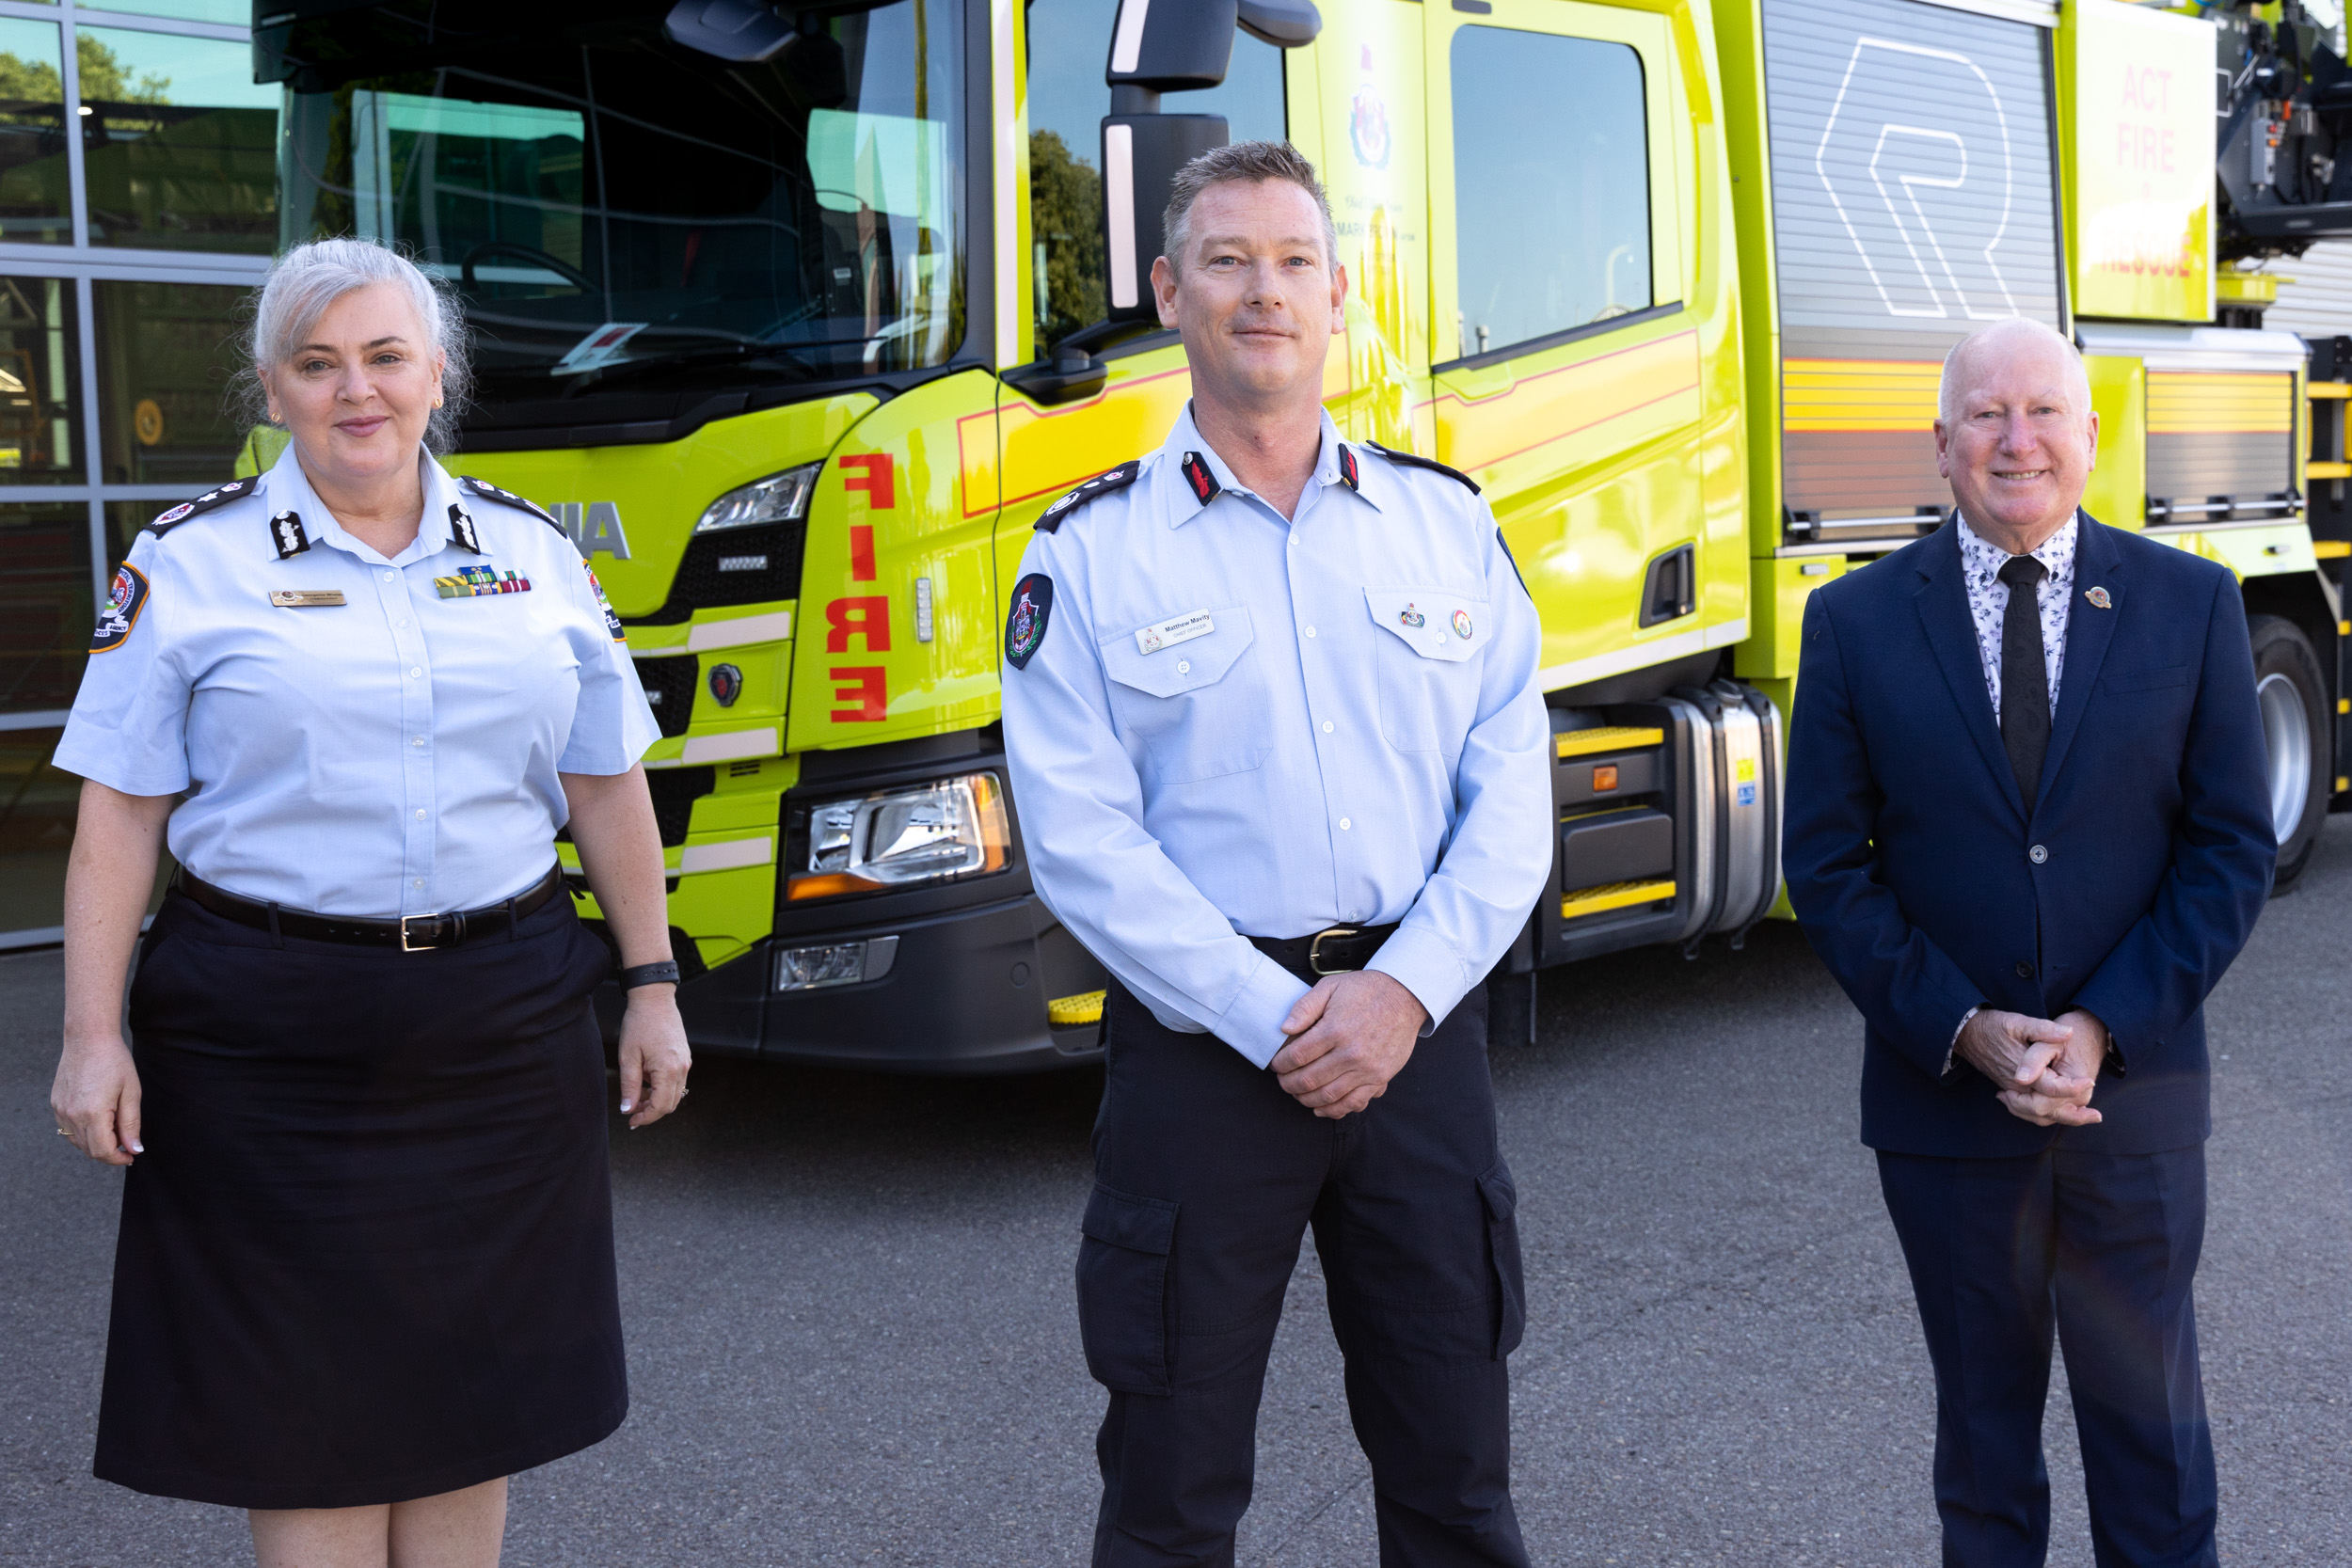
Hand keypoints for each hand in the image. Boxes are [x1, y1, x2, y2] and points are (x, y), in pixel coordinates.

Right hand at [52, 1034, 142, 1164]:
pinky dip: (83, 1133)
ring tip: (114, 1129)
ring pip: (77, 1142)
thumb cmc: (115, 1062)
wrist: (88, 1038)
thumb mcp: (131, 1092)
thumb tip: (134, 1149)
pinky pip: (68, 1129)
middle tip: (126, 1143)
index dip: (118, 1158)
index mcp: (92, 1113)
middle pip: (89, 1150)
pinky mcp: (55, 1104)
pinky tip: (98, 1122)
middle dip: (109, 1153)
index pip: (102, 1151)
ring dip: (95, 1144)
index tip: (131, 1156)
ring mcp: (60, 1110)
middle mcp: (71, 1115)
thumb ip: (131, 1124)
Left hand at [616, 989, 690, 1128]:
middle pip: (671, 1103)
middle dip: (651, 1111)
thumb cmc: (639, 1024)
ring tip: (636, 1093)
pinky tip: (646, 1079)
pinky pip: (676, 1080)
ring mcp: (685, 1062)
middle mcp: (682, 1068)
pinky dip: (662, 1087)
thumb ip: (629, 1086)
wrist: (654, 999)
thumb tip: (628, 1109)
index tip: (630, 1121)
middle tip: (631, 1111)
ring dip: (656, 1099)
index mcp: (668, 1069)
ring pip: (674, 1093)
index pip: (661, 1106)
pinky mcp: (684, 1057)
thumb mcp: (628, 1057)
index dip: (645, 1118)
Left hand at [1269, 970, 1427, 1118]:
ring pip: (1328, 1095)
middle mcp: (1351, 1052)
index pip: (1298, 1055)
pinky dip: (1334, 1110)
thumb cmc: (1366, 990)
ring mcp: (1367, 1069)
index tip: (1276, 1064)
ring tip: (1297, 1093)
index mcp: (1335, 1029)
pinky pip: (1354, 1103)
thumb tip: (1285, 1028)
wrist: (1405, 997)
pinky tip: (1320, 1108)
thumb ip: (1305, 1007)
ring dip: (1306, 1099)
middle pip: (1309, 1079)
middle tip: (1283, 1080)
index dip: (1281, 1064)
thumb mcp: (1331, 986)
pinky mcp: (1380, 1078)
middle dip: (1289, 1083)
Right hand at [1956, 1007, 2098, 1127]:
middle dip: (2073, 1115)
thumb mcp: (2018, 1022)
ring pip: (2038, 1115)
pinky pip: (2029, 1111)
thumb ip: (2044, 1029)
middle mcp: (2017, 1087)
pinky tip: (2060, 1111)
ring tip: (2085, 1118)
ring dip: (2062, 1118)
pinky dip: (2046, 1115)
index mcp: (2021, 1072)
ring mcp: (2012, 1091)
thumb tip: (2069, 1033)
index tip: (2090, 1081)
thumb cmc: (1992, 1026)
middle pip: (2047, 1109)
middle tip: (2096, 1115)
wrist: (1965, 1033)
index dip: (2073, 1087)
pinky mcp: (2010, 1090)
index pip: (2052, 1088)